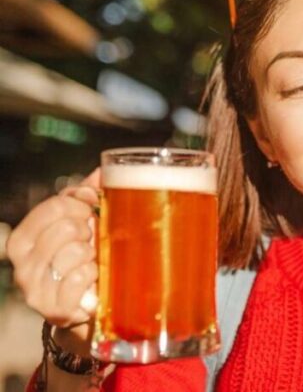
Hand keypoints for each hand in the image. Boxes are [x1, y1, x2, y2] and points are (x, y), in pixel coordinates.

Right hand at [6, 170, 100, 329]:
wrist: (84, 307)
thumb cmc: (81, 260)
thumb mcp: (79, 225)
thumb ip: (86, 197)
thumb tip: (104, 170)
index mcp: (22, 238)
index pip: (56, 204)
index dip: (83, 205)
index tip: (92, 212)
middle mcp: (21, 264)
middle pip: (66, 227)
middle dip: (88, 231)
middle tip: (92, 241)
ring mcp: (35, 289)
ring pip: (74, 252)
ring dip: (93, 254)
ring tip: (93, 260)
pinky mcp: (54, 309)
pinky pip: (79, 279)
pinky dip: (93, 274)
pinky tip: (94, 277)